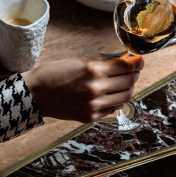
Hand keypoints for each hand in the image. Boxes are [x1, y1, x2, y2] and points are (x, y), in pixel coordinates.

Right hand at [23, 54, 143, 121]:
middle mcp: (96, 89)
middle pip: (130, 82)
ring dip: (127, 88)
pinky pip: (113, 108)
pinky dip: (115, 100)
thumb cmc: (54, 74)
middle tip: (132, 69)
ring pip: (125, 97)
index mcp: (94, 71)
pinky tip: (109, 94)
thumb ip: (103, 63)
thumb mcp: (79, 61)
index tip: (139, 59)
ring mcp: (94, 105)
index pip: (127, 66)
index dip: (137, 62)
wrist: (35, 94)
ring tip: (122, 82)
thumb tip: (124, 62)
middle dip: (134, 74)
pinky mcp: (91, 116)